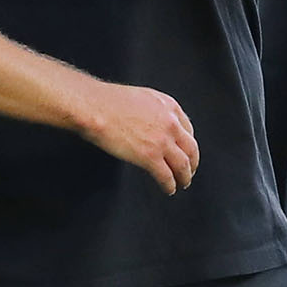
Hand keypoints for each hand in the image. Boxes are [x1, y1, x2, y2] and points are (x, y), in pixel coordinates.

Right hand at [79, 83, 199, 195]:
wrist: (94, 107)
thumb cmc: (108, 101)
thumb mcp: (141, 97)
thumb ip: (153, 111)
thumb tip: (152, 124)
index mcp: (169, 106)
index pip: (188, 129)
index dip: (188, 144)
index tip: (186, 151)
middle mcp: (170, 123)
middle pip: (191, 148)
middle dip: (192, 163)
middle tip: (189, 171)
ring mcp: (162, 140)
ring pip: (183, 165)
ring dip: (185, 177)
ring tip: (182, 183)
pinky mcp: (150, 156)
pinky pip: (166, 176)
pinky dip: (170, 185)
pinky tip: (168, 189)